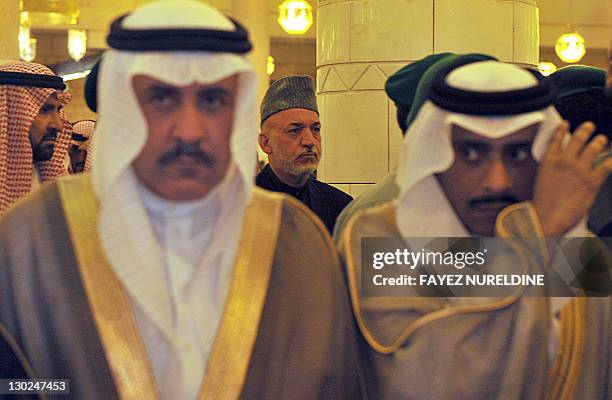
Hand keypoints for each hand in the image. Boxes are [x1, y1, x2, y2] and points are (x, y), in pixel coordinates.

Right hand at [533, 121, 611, 235]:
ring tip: (601, 140)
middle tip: (589, 127)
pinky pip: (606, 165)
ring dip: (599, 142)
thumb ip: (552, 170)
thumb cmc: (542, 205)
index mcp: (548, 162)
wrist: (547, 219)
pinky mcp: (592, 181)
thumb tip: (565, 166)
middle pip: (577, 139)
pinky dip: (611, 160)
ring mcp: (579, 170)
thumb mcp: (541, 182)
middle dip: (585, 130)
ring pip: (593, 148)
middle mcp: (564, 162)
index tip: (565, 124)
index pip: (555, 139)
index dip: (561, 130)